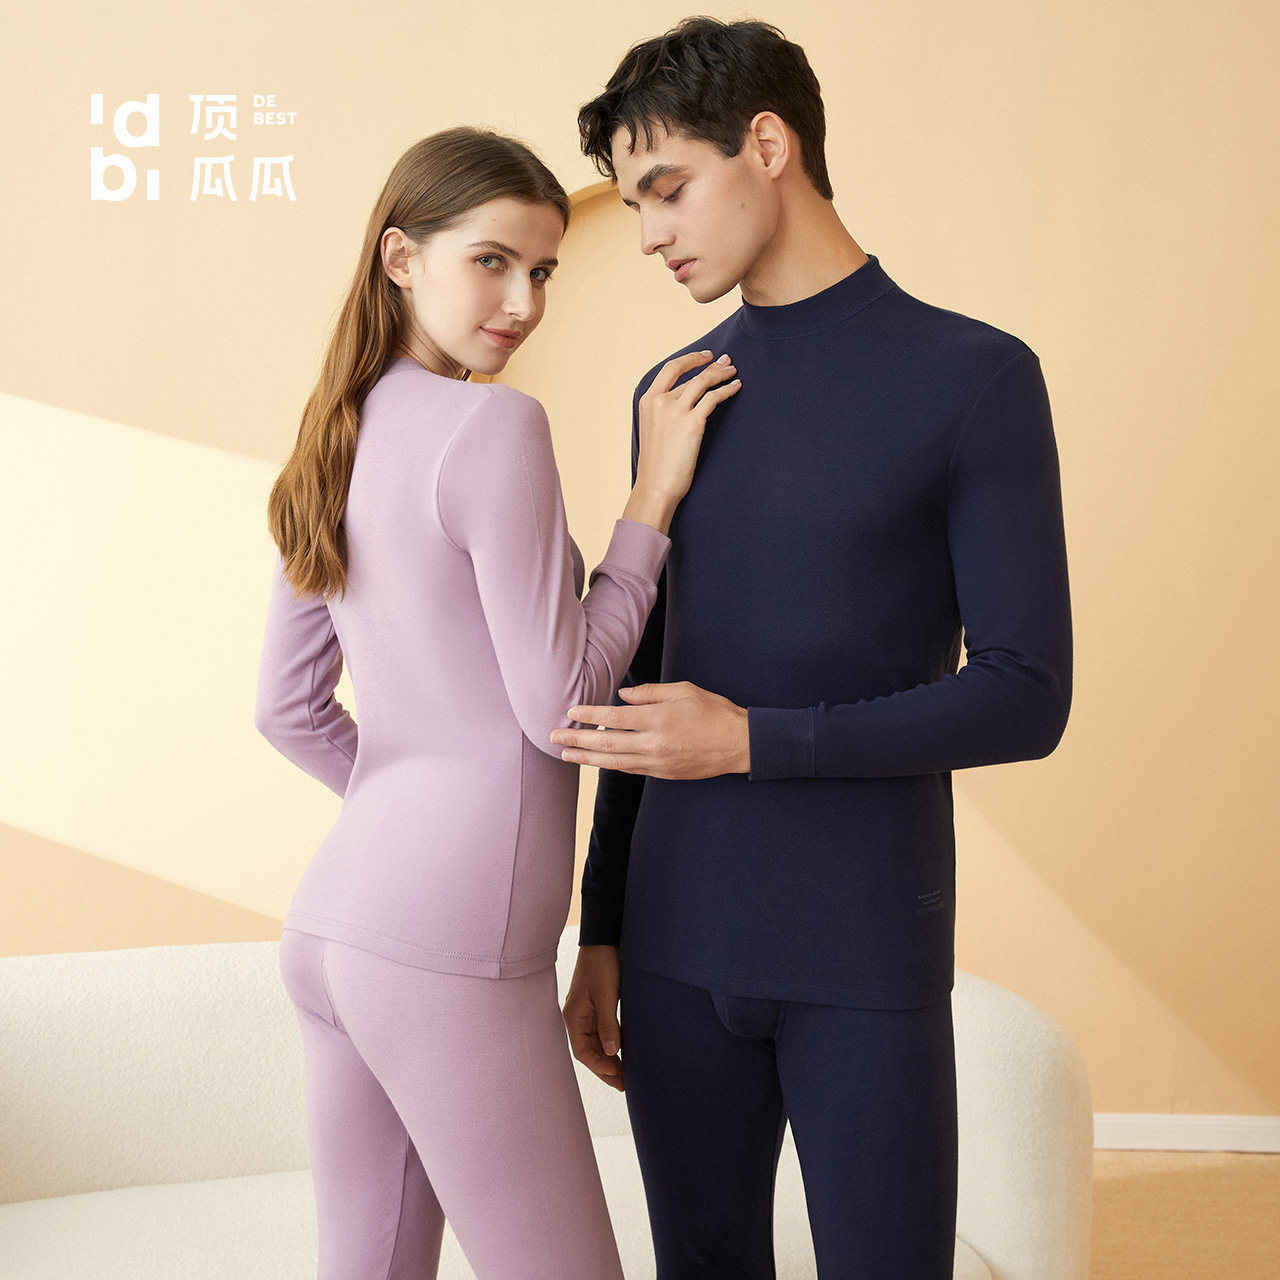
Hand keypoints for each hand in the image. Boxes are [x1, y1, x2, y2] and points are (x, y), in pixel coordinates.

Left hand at [550, 681, 750, 778]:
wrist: (739, 744)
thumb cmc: (714, 711)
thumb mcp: (684, 691)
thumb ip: (650, 692)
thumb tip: (621, 695)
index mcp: (659, 718)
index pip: (614, 717)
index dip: (590, 714)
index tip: (571, 712)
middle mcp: (654, 743)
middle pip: (606, 743)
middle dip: (577, 740)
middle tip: (554, 738)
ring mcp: (658, 762)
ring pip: (614, 762)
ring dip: (586, 758)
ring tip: (565, 754)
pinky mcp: (663, 774)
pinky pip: (630, 769)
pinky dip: (610, 765)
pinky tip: (595, 762)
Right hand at [562, 945, 623, 1090]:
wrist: (604, 940)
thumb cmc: (602, 964)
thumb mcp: (606, 995)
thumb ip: (608, 1024)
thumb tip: (611, 1052)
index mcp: (573, 1015)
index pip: (583, 1051)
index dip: (599, 1066)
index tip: (617, 1076)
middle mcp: (577, 1016)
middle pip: (589, 1050)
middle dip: (605, 1068)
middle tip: (623, 1084)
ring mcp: (586, 1012)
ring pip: (595, 1043)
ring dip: (608, 1059)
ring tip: (625, 1075)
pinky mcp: (597, 1006)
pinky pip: (601, 1032)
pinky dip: (611, 1044)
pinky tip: (622, 1052)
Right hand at [634, 351, 740, 506]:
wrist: (656, 486)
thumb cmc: (657, 465)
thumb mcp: (653, 431)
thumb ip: (664, 412)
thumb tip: (685, 401)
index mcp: (647, 401)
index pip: (670, 369)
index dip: (689, 359)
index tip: (705, 356)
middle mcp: (660, 401)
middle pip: (691, 375)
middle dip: (711, 365)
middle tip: (726, 361)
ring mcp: (676, 411)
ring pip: (703, 382)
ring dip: (721, 374)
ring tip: (734, 372)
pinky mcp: (692, 423)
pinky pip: (713, 398)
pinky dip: (727, 390)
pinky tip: (736, 388)